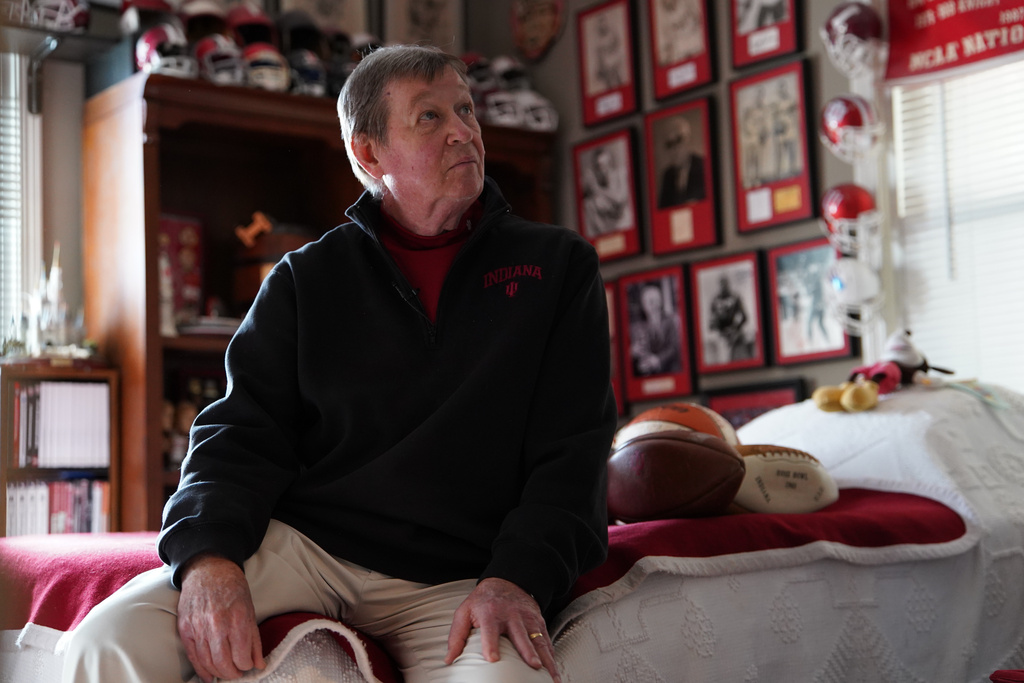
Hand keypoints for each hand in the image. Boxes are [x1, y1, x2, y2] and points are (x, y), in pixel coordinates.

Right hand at [177, 554, 265, 681]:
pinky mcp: (185, 628)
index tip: (249, 665)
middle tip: (238, 673)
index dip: (247, 665)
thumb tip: (259, 663)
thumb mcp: (250, 610)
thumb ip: (254, 639)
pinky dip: (201, 669)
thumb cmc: (233, 589)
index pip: (241, 656)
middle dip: (232, 673)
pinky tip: (208, 676)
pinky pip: (192, 655)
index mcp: (237, 619)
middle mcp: (216, 625)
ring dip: (218, 673)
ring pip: (207, 662)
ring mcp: (198, 627)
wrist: (209, 570)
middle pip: (223, 663)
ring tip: (226, 673)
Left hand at [445, 577, 559, 681]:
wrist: (506, 582)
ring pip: (538, 640)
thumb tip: (449, 660)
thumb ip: (456, 636)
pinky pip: (546, 642)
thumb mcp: (464, 612)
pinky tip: (555, 673)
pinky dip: (552, 658)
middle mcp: (512, 615)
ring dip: (546, 659)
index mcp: (490, 613)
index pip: (490, 629)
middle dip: (528, 651)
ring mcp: (528, 619)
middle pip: (521, 635)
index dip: (491, 644)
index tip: (493, 659)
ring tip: (551, 677)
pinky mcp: (539, 623)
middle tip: (533, 666)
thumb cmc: (482, 602)